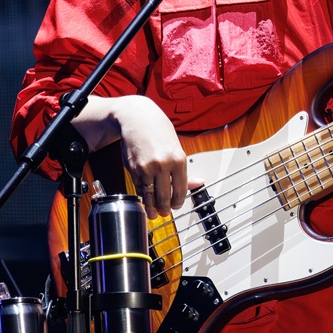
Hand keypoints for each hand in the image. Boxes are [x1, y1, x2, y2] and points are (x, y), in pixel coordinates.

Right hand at [80, 94, 188, 216]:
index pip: (181, 190)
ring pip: (150, 196)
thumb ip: (185, 170)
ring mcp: (147, 168)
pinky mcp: (134, 170)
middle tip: (165, 212)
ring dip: (152, 207)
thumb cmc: (158, 131)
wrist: (137, 119)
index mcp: (179, 160)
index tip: (177, 206)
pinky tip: (145, 199)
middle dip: (165, 208)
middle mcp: (163, 165)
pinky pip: (139, 188)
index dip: (178, 202)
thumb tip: (197, 183)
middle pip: (165, 196)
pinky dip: (143, 196)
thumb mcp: (176, 147)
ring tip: (153, 213)